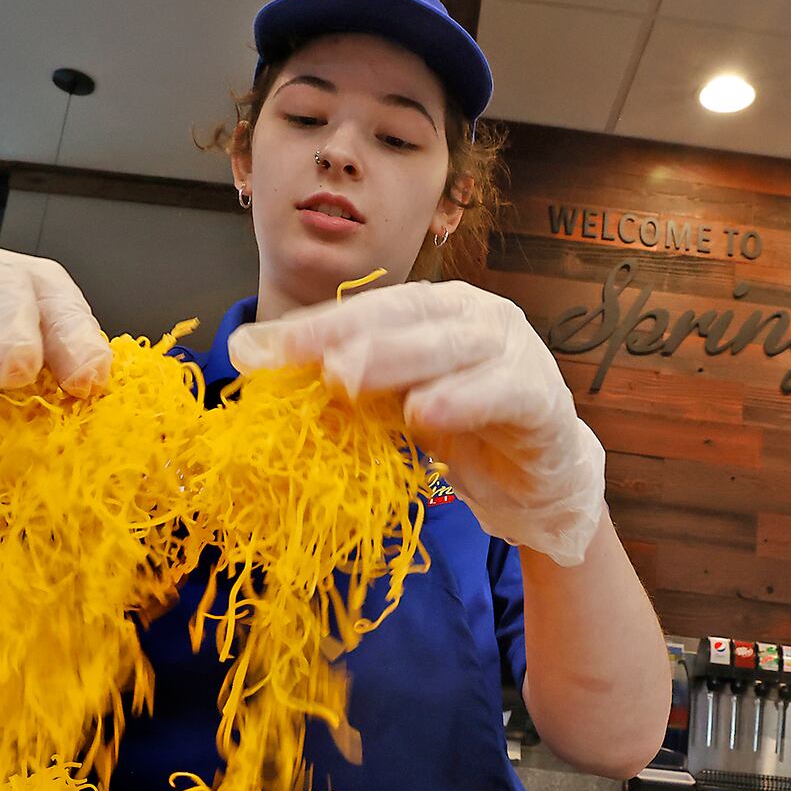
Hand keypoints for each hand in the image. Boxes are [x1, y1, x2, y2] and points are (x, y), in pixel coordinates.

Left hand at [227, 281, 604, 565]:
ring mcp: (516, 351)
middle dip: (352, 333)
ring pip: (453, 346)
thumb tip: (248, 355)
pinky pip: (501, 393)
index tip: (262, 349)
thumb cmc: (461, 431)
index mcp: (437, 308)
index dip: (317, 325)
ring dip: (399, 360)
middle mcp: (477, 317)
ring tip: (350, 376)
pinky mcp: (542, 398)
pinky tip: (425, 414)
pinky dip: (463, 400)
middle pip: (409, 316)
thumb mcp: (391, 403)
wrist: (537, 482)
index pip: (371, 308)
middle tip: (304, 356)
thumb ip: (339, 378)